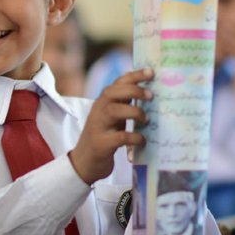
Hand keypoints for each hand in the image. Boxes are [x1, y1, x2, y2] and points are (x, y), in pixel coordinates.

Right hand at [70, 68, 153, 183]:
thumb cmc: (103, 137)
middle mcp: (98, 111)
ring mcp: (98, 127)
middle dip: (134, 90)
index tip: (151, 72)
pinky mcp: (101, 144)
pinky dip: (135, 138)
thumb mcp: (111, 118)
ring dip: (134, 112)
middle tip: (151, 96)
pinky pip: (120, 137)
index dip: (134, 76)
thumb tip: (148, 91)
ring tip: (147, 119)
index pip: (117, 83)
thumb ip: (124, 105)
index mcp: (103, 103)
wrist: (83, 162)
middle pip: (112, 92)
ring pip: (114, 110)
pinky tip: (142, 140)